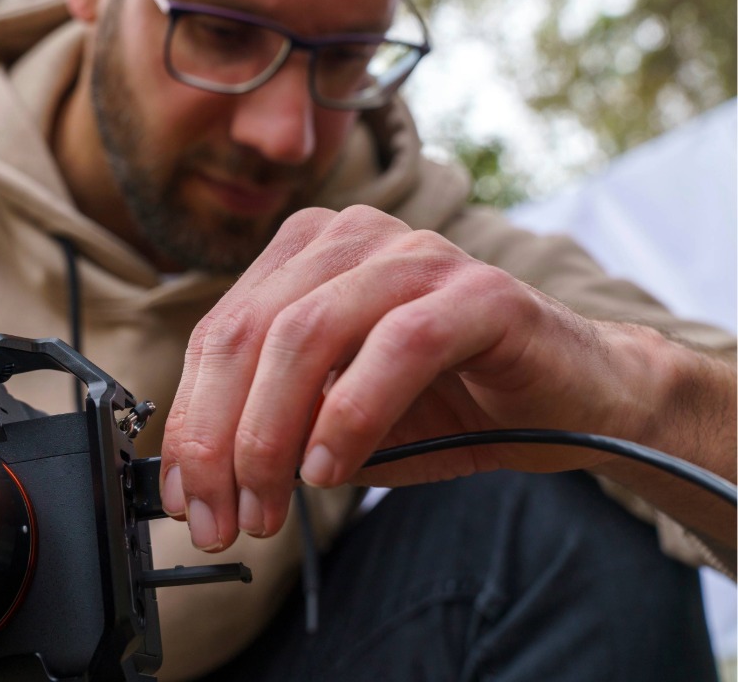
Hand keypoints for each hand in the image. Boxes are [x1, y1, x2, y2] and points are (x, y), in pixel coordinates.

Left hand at [159, 206, 656, 551]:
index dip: (190, 419)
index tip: (182, 496)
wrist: (572, 398)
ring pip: (306, 336)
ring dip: (271, 435)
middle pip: (249, 333)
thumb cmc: (446, 401)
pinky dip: (349, 416)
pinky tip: (329, 470)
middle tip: (219, 516)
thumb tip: (197, 482)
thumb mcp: (333, 415)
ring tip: (268, 505)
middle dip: (220, 438)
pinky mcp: (478, 292)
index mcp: (305, 253)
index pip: (219, 333)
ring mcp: (416, 255)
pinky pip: (395, 348)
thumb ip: (270, 424)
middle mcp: (353, 238)